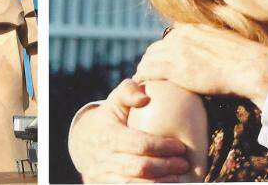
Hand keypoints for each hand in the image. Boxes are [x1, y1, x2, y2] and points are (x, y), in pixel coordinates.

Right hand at [70, 79, 188, 182]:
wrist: (83, 141)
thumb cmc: (109, 117)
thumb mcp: (116, 100)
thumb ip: (129, 91)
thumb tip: (144, 97)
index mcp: (109, 135)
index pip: (140, 144)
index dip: (163, 147)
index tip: (181, 147)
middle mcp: (103, 158)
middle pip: (139, 168)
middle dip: (165, 167)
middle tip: (184, 164)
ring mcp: (102, 176)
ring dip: (159, 184)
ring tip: (177, 179)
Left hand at [133, 24, 267, 106]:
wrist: (250, 67)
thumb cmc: (245, 61)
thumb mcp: (226, 44)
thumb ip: (215, 45)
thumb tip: (218, 55)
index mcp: (193, 29)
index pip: (169, 38)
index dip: (164, 52)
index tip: (164, 63)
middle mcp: (181, 36)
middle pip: (155, 48)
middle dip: (151, 61)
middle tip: (150, 76)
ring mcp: (176, 51)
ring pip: (148, 59)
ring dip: (144, 70)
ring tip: (144, 82)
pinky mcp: (174, 68)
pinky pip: (148, 71)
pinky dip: (142, 78)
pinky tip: (142, 86)